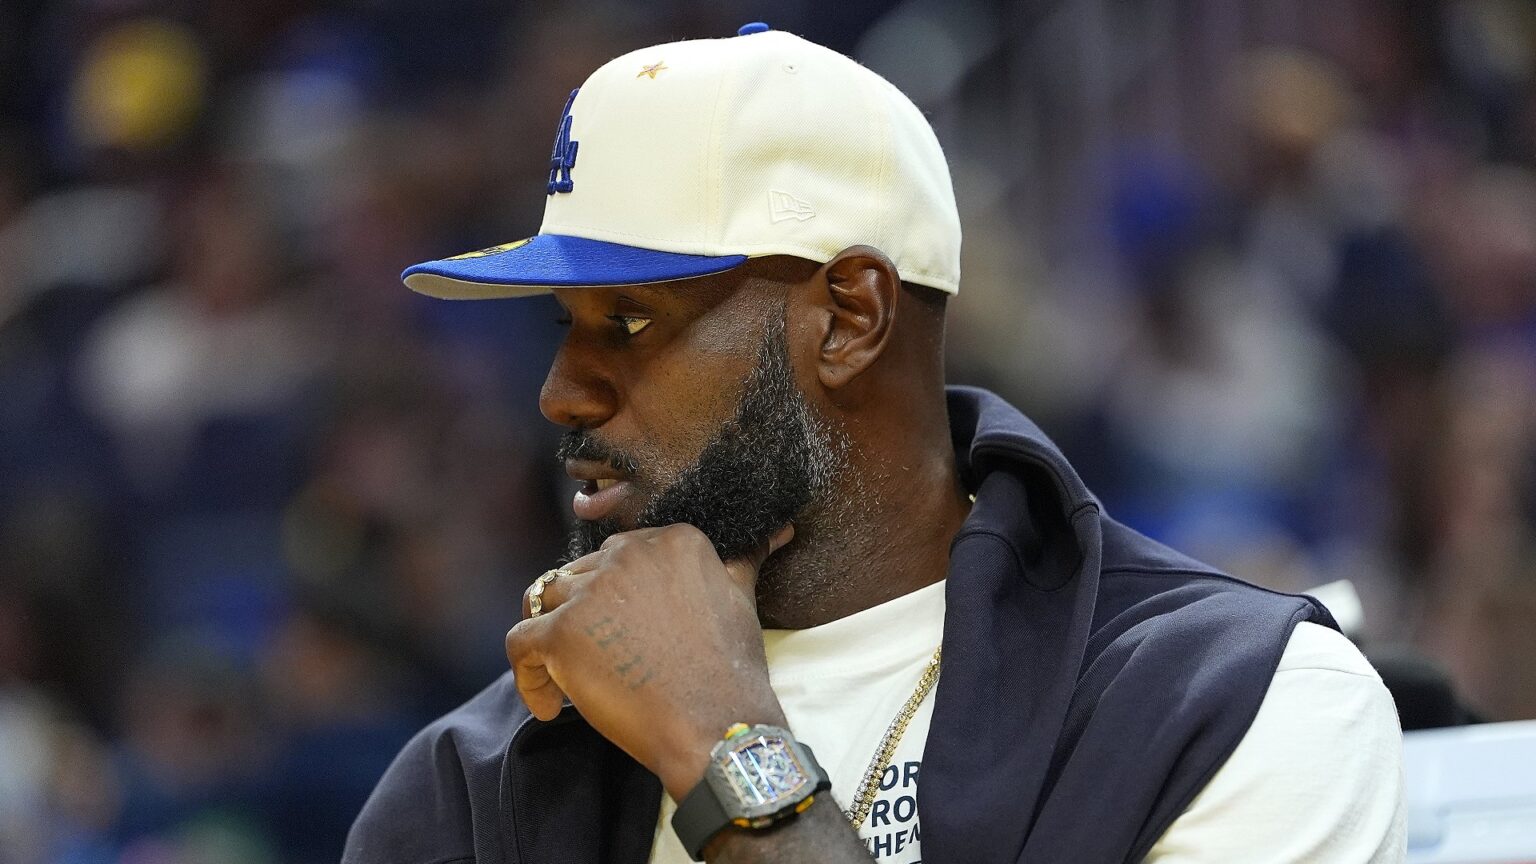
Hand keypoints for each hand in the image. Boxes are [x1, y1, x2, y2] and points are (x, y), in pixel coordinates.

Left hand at [505, 523, 793, 798]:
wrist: (718, 727)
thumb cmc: (730, 669)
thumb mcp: (742, 598)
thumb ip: (744, 557)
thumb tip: (777, 528)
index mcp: (669, 540)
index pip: (617, 557)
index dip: (614, 598)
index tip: (625, 635)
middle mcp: (627, 555)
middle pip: (578, 576)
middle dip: (581, 617)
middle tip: (599, 662)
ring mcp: (591, 593)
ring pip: (543, 601)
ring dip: (550, 641)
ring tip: (568, 679)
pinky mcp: (561, 634)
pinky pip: (520, 644)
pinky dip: (527, 677)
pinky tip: (548, 706)